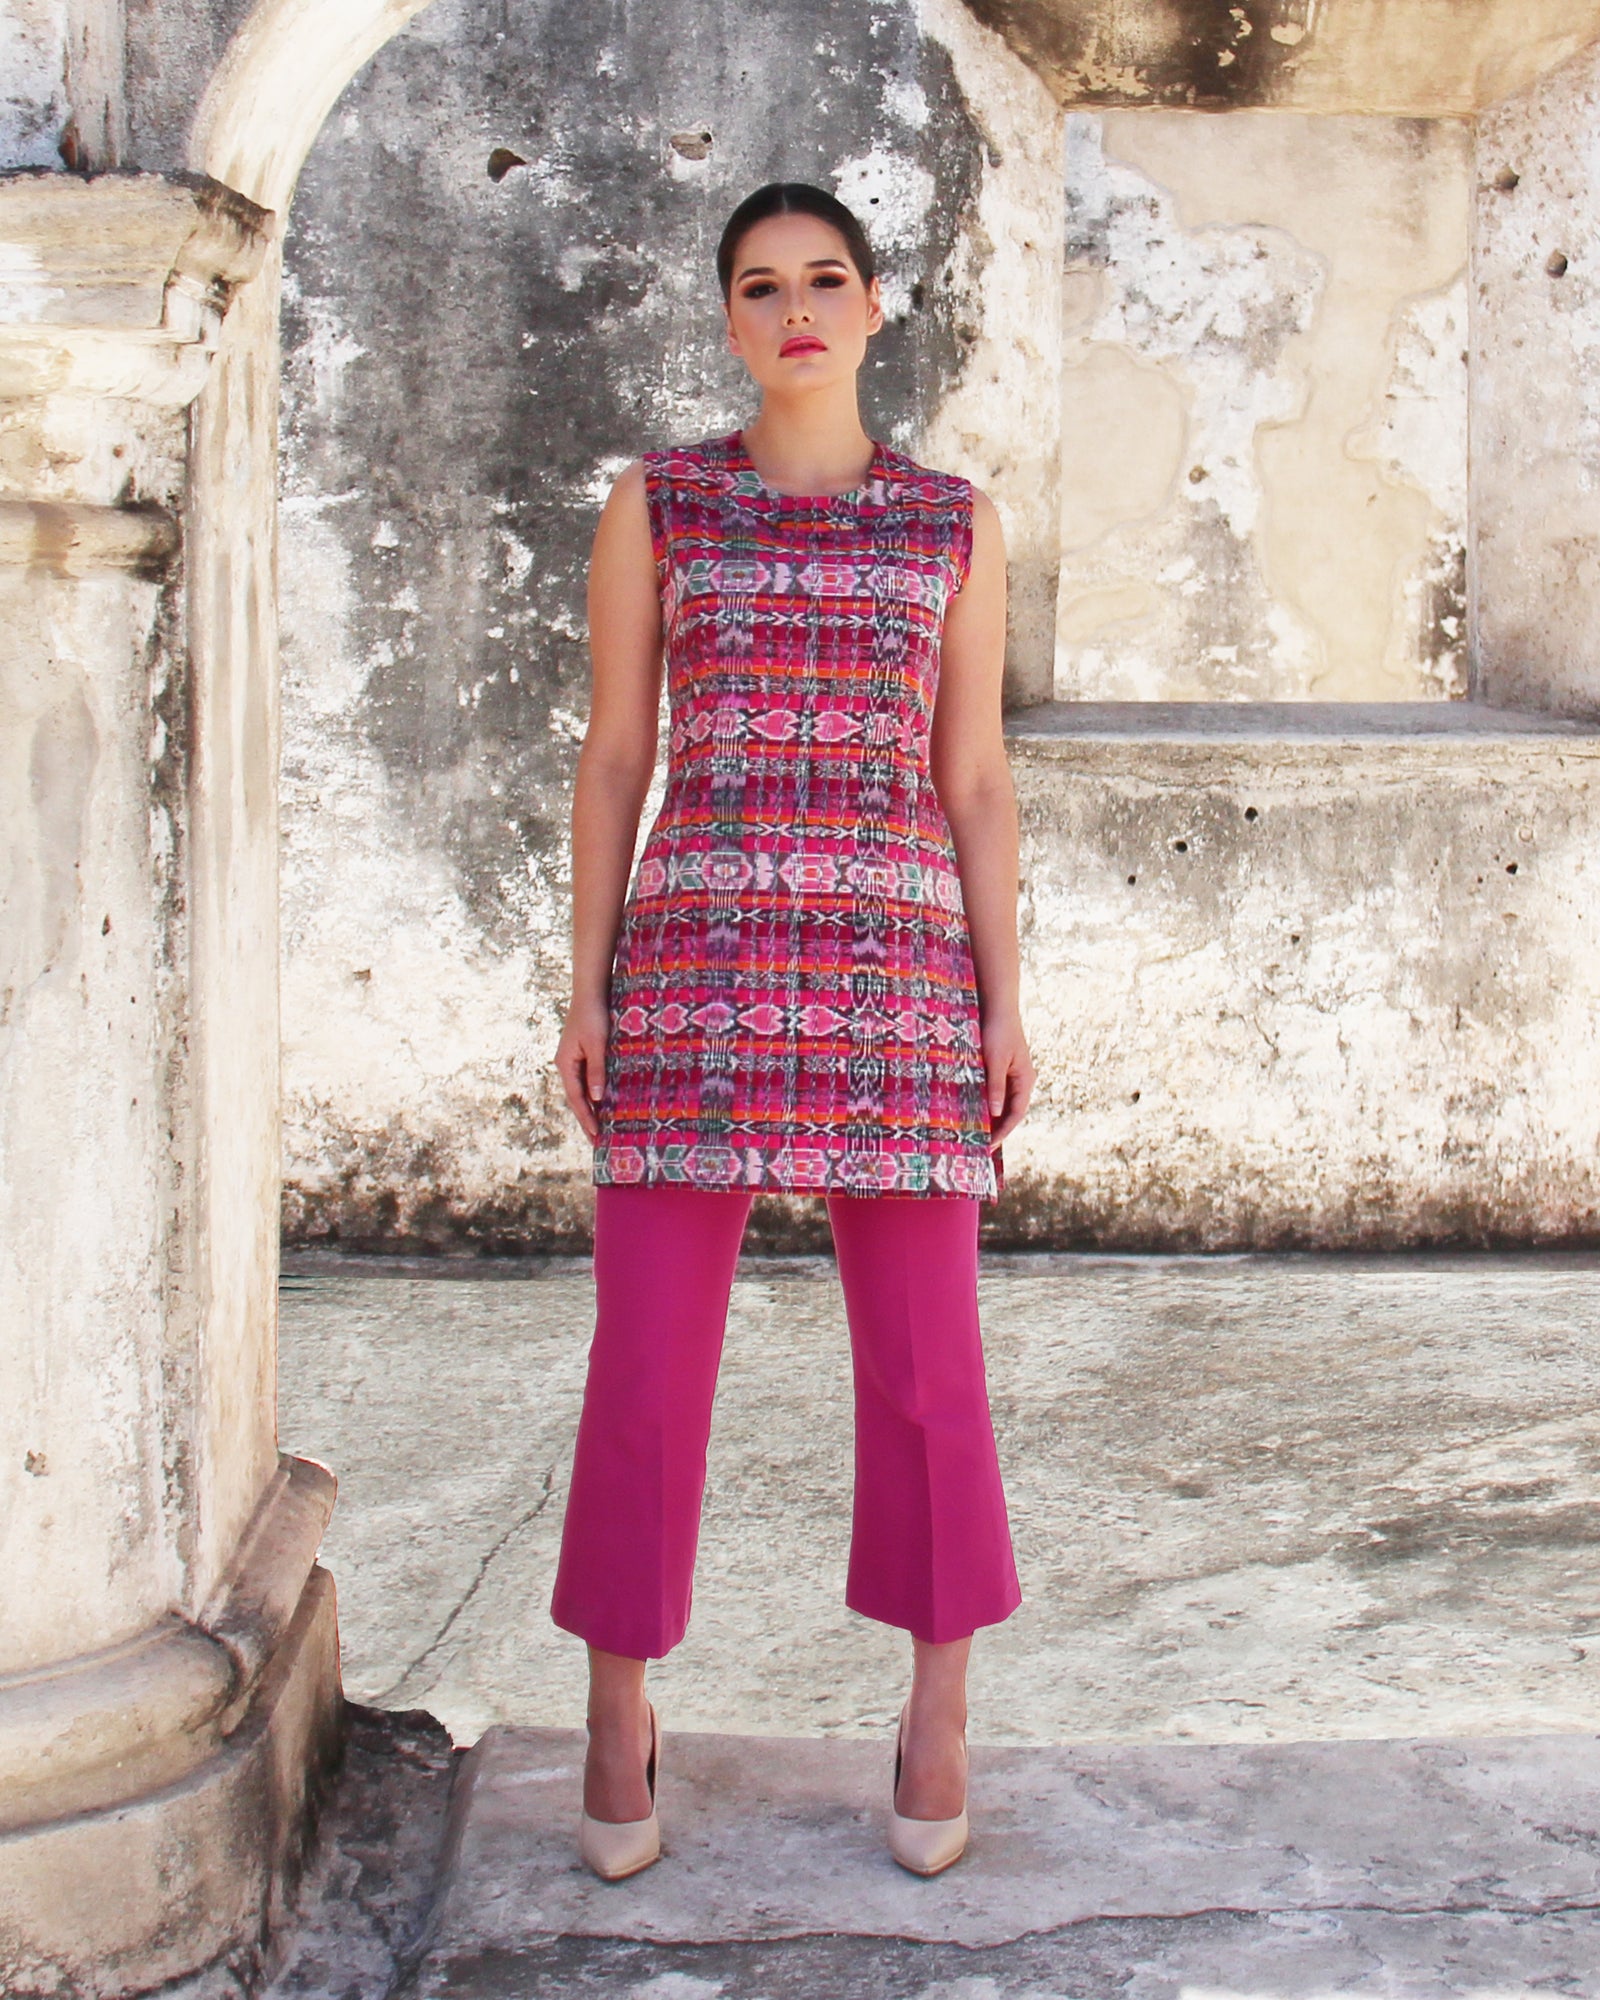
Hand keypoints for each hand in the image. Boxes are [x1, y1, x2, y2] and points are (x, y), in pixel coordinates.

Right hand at [556, 995, 610, 1141]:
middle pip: (576, 1098)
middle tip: (597, 1141)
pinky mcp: (582, 1052)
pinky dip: (594, 1092)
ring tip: (600, 1127)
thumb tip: (596, 1098)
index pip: (576, 1099)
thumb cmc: (593, 1017)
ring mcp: (573, 1058)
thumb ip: (597, 1071)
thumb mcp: (597, 1046)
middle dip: (586, 1119)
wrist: (590, 991)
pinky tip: (603, 1100)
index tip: (596, 1136)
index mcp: (566, 1064)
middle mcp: (566, 1064)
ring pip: (582, 1089)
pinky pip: (587, 1078)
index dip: (586, 1118)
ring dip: (590, 1108)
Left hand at [980, 1005, 1033, 1147]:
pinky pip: (994, 1091)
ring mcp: (1011, 1074)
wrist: (997, 1006)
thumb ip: (996, 1087)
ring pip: (1001, 1102)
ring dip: (990, 1117)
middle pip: (1010, 1111)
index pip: (1016, 1113)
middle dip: (997, 1129)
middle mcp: (1021, 1080)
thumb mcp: (995, 1061)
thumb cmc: (998, 1032)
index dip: (1004, 1131)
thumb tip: (995, 1114)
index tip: (989, 1146)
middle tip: (979, 1145)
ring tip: (974, 1133)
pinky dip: (985, 1103)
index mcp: (1025, 1080)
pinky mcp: (1000, 1068)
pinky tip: (971, 1110)